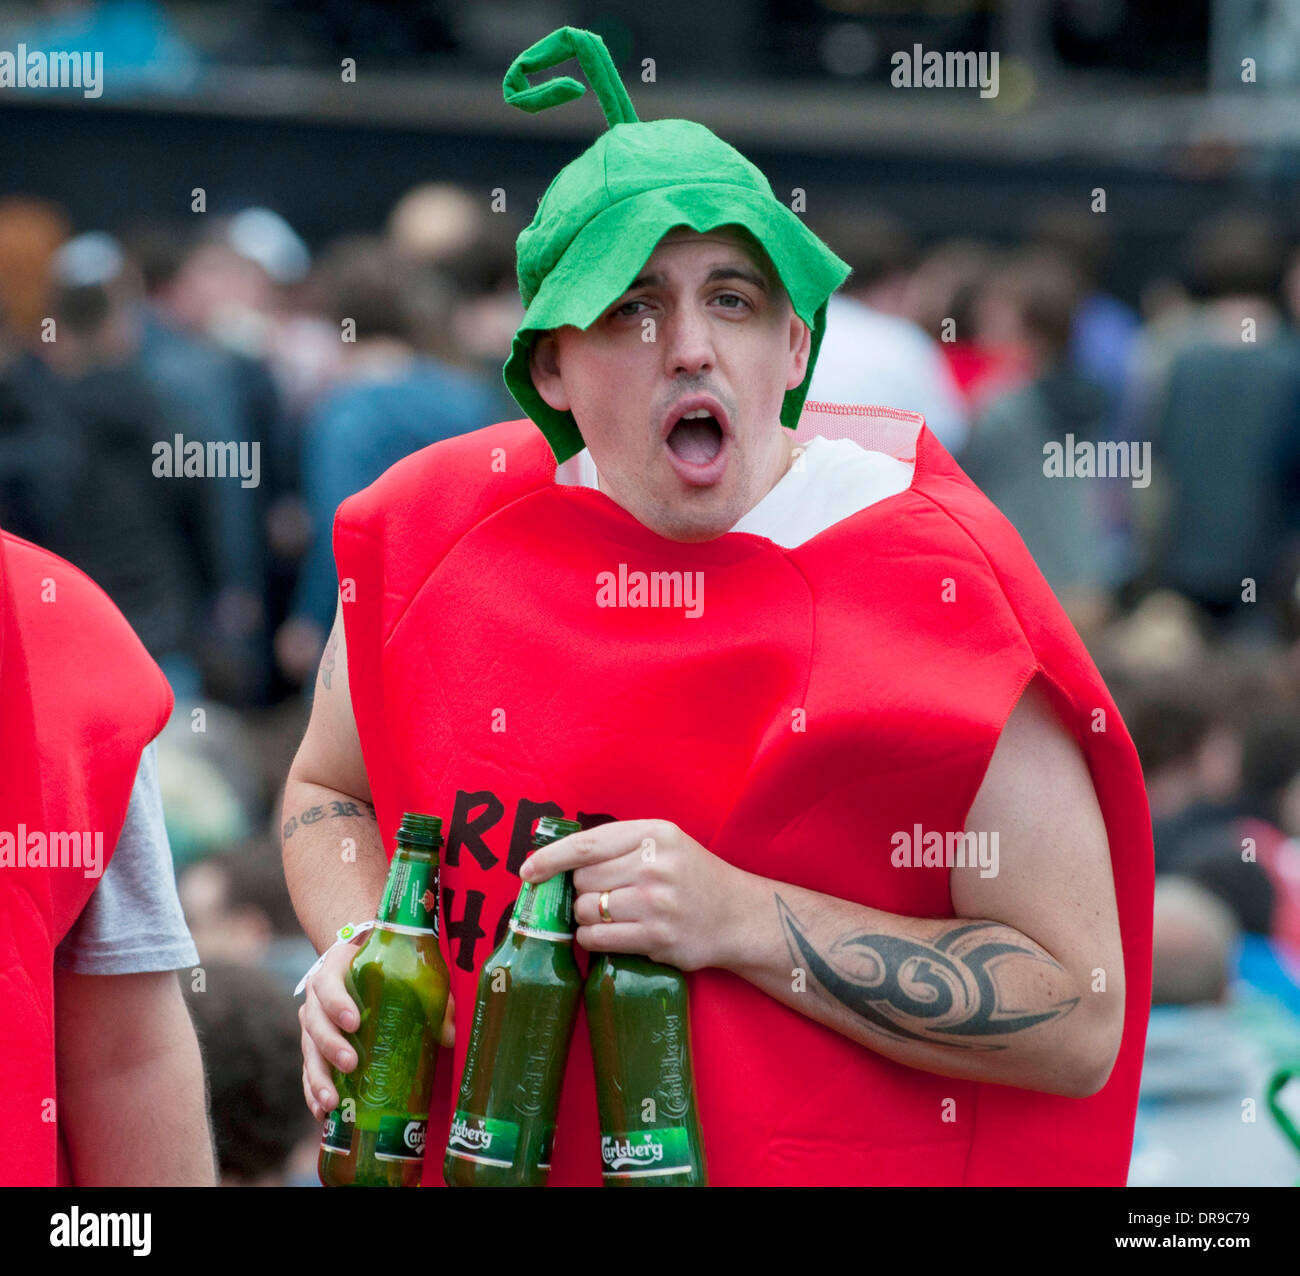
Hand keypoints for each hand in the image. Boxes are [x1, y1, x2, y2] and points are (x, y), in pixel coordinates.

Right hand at [299, 943, 455, 1119]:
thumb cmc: (393, 971)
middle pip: (315, 1021)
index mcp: (337, 968)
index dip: (337, 1003)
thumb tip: (451, 1036)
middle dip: (331, 1045)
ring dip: (318, 1077)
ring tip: (332, 1102)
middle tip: (351, 1063)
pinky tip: (323, 1111)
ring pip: (308, 1049)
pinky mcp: (313, 1046)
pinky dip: (313, 1091)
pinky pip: (308, 1069)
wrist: (369, 968)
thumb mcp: (413, 975)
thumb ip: (434, 999)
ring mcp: (313, 1022)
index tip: (354, 1022)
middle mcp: (317, 996)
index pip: (329, 983)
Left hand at [520, 819, 743, 970]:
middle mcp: (655, 864)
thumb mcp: (662, 844)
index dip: (550, 858)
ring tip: (606, 915)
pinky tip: (607, 934)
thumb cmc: (690, 876)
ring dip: (585, 917)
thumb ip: (618, 846)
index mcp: (653, 833)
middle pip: (583, 880)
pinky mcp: (657, 938)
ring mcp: (657, 903)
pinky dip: (593, 939)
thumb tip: (556, 860)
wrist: (737, 915)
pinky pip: (599, 939)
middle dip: (580, 891)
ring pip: (587, 911)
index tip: (528, 871)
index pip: (587, 844)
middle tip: (598, 896)